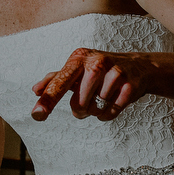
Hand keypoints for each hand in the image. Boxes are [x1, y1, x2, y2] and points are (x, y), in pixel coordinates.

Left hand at [31, 48, 147, 121]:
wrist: (138, 66)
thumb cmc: (100, 69)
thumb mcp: (77, 69)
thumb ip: (55, 79)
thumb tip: (35, 90)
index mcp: (79, 58)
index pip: (60, 82)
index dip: (48, 100)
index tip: (37, 115)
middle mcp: (96, 62)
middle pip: (79, 103)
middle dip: (80, 109)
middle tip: (86, 101)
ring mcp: (115, 73)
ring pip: (95, 109)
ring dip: (96, 110)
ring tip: (102, 97)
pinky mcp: (130, 85)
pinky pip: (111, 112)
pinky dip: (108, 113)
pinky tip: (112, 102)